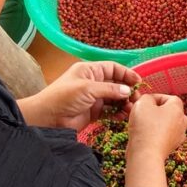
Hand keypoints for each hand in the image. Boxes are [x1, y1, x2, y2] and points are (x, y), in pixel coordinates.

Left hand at [18, 61, 140, 130]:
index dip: (126, 73)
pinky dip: (118, 113)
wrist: (47, 118)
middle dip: (128, 90)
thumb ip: (109, 89)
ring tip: (132, 110)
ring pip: (115, 98)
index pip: (113, 68)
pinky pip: (110, 111)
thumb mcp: (87, 89)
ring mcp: (93, 98)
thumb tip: (128, 91)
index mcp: (89, 70)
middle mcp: (93, 82)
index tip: (139, 82)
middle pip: (116, 83)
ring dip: (124, 103)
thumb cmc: (63, 97)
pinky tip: (123, 116)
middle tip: (137, 99)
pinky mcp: (93, 112)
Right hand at [126, 93, 186, 162]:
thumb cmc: (145, 126)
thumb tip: (149, 101)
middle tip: (144, 113)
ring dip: (158, 123)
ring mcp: (179, 135)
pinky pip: (165, 136)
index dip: (155, 97)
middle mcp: (182, 121)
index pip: (169, 98)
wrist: (147, 153)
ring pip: (168, 124)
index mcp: (178, 109)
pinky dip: (157, 134)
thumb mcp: (142, 103)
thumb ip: (147, 97)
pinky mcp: (172, 146)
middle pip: (171, 111)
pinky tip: (147, 136)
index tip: (144, 102)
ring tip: (144, 125)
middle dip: (158, 111)